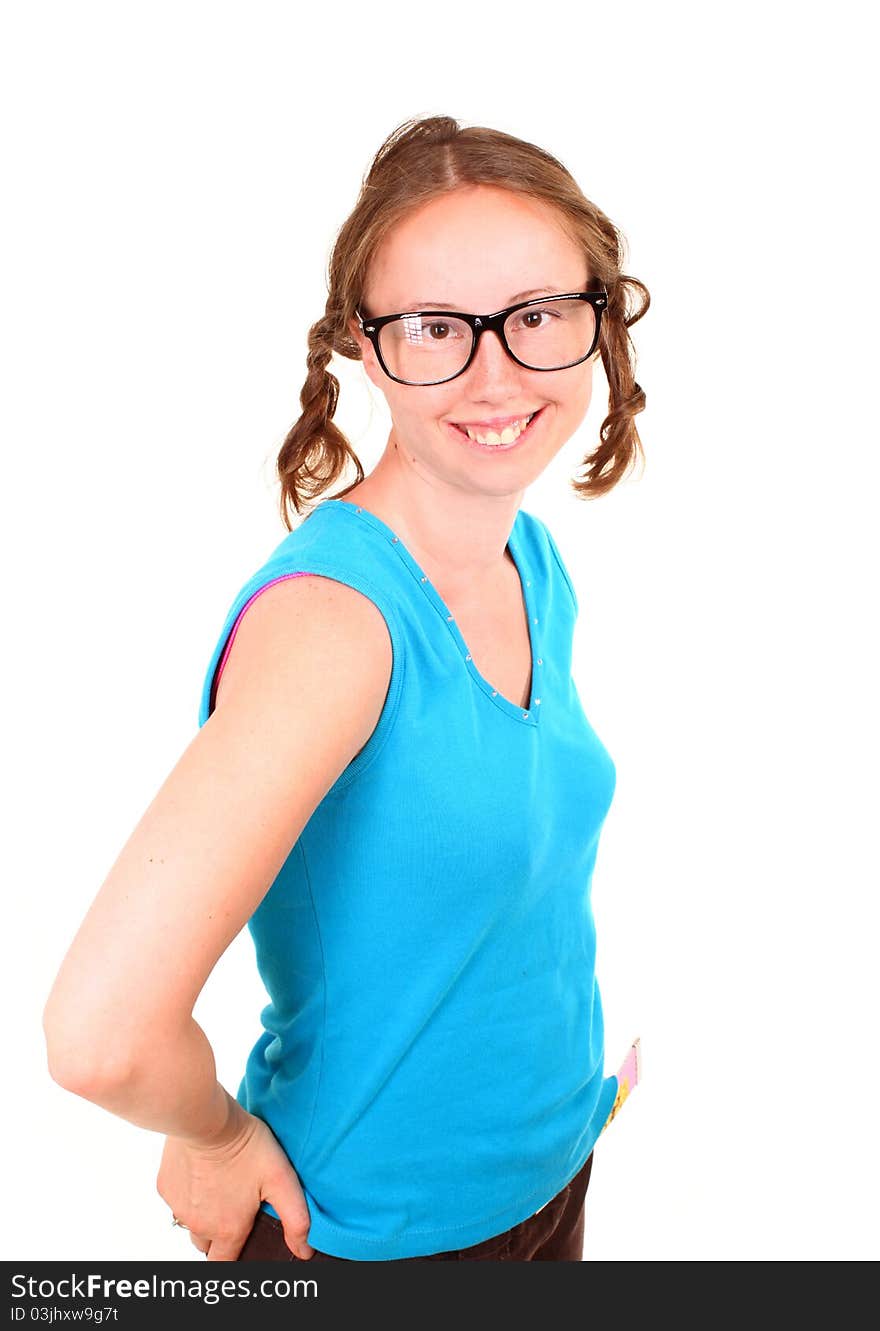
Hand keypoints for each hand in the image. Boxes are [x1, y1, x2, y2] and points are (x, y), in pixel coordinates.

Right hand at [157, 1099, 314, 1260]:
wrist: (205, 1118)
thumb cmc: (245, 1146)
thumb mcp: (281, 1179)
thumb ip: (296, 1219)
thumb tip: (305, 1251)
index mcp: (227, 1229)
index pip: (225, 1265)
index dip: (234, 1259)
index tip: (242, 1244)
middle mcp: (199, 1225)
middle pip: (207, 1246)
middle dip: (220, 1237)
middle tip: (236, 1209)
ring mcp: (178, 1207)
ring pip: (191, 1223)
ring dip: (204, 1215)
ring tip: (221, 1188)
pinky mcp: (165, 1187)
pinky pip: (177, 1200)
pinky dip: (189, 1192)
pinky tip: (203, 1170)